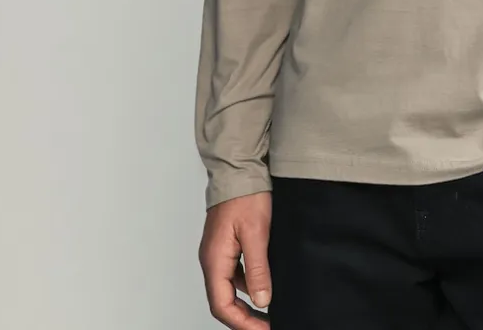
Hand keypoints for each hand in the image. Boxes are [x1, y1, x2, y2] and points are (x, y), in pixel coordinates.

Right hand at [199, 190, 272, 326]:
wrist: (239, 169)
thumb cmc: (245, 195)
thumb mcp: (256, 233)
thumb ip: (258, 269)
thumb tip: (262, 301)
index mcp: (215, 259)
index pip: (222, 305)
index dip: (242, 323)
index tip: (263, 329)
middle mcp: (212, 259)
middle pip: (223, 300)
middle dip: (244, 317)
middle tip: (267, 325)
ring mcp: (219, 252)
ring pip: (230, 288)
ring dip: (247, 302)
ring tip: (270, 309)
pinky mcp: (227, 244)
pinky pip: (235, 273)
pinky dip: (249, 284)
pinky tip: (266, 284)